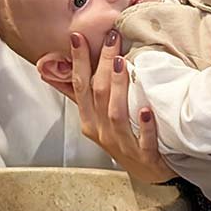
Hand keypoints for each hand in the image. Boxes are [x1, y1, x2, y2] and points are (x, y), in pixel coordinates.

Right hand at [54, 29, 174, 183]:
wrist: (149, 173)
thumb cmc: (124, 141)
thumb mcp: (99, 118)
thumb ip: (86, 95)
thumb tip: (61, 69)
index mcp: (89, 121)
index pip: (79, 86)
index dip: (78, 61)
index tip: (77, 37)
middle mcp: (102, 132)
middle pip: (97, 94)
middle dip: (102, 63)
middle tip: (111, 37)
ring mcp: (122, 145)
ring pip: (115, 114)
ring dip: (118, 87)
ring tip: (121, 63)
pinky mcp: (145, 157)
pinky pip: (143, 141)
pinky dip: (144, 126)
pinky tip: (146, 110)